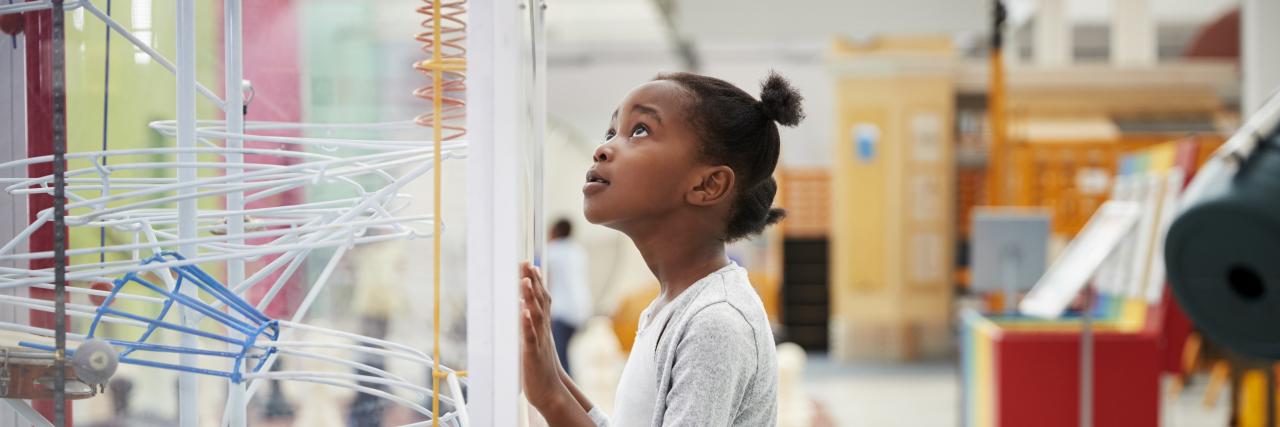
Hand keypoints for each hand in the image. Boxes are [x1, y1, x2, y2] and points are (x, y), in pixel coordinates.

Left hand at [520, 261, 566, 410]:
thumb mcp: (535, 342)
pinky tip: (523, 312)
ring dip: (531, 298)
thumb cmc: (540, 368)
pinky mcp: (532, 354)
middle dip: (533, 282)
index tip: (531, 265)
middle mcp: (543, 331)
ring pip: (536, 316)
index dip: (537, 283)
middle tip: (527, 263)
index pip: (542, 301)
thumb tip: (522, 308)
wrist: (550, 392)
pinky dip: (527, 324)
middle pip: (540, 302)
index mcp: (543, 328)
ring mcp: (539, 342)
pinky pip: (530, 337)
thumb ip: (530, 326)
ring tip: (525, 280)